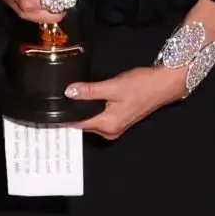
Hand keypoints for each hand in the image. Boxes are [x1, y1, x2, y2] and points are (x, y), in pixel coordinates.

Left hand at [64, 66, 186, 139]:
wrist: (162, 85)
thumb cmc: (141, 85)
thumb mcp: (112, 86)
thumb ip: (90, 91)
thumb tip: (69, 92)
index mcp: (107, 124)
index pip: (77, 124)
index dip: (64, 116)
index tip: (51, 109)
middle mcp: (110, 131)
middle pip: (83, 123)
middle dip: (72, 112)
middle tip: (59, 98)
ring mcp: (115, 127)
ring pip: (91, 120)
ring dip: (83, 111)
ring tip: (72, 97)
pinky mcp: (119, 121)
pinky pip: (99, 118)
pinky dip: (92, 110)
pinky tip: (88, 99)